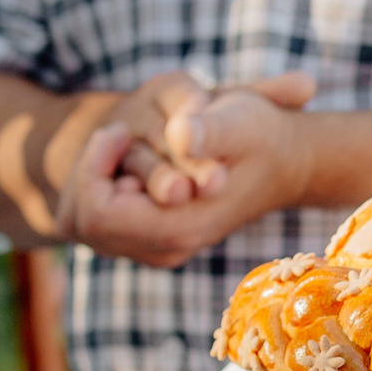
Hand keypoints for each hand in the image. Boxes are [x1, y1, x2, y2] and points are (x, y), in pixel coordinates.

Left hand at [53, 78, 318, 267]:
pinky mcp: (153, 243)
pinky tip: (128, 169)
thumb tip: (180, 136)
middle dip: (89, 173)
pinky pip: (95, 225)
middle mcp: (166, 249)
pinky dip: (98, 193)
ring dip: (92, 182)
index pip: (98, 212)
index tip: (121, 132)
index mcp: (181, 228)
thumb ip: (210, 129)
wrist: (288, 163)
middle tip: (121, 137)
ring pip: (83, 225)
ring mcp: (158, 250)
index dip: (96, 166)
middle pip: (83, 221)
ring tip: (125, 150)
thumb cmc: (262, 135)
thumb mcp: (242, 120)